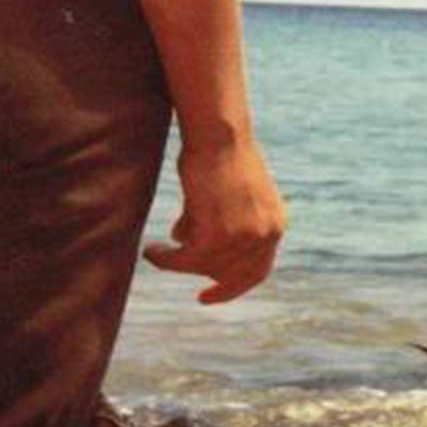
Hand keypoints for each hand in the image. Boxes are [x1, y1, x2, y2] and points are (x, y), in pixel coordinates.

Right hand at [145, 140, 285, 303]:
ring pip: (205, 265)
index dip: (233, 285)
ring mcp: (246, 236)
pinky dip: (167, 259)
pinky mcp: (220, 234)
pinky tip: (151, 252)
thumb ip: (212, 220)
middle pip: (232, 273)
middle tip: (182, 272)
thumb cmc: (216, 153)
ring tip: (155, 253)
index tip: (209, 294)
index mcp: (275, 224)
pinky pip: (188, 259)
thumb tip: (183, 239)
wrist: (219, 132)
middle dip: (204, 274)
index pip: (257, 270)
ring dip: (178, 262)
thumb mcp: (222, 193)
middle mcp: (267, 234)